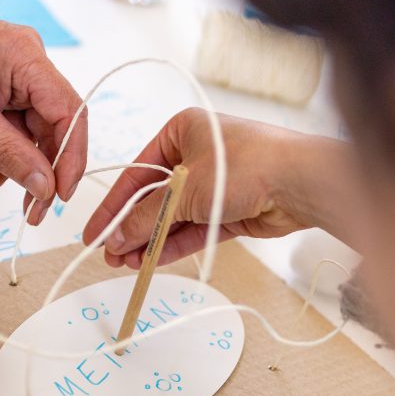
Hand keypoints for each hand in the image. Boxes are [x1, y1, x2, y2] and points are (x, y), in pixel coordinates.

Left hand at [0, 0, 86, 224]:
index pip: (69, 113)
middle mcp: (28, 62)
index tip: (61, 195)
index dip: (71, 158)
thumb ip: (11, 155)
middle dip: (38, 172)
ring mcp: (13, 75)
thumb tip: (46, 186)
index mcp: (26, 58)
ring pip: (28, 134)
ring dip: (10, 169)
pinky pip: (9, 128)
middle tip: (31, 213)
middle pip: (52, 127)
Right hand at [83, 109, 356, 268]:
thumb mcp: (186, 190)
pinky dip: (172, 244)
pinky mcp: (228, 209)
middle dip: (131, 229)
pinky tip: (151, 260)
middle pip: (152, 198)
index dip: (112, 207)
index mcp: (181, 131)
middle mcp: (195, 155)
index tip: (94, 233)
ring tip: (128, 264)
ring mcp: (213, 183)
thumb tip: (117, 237)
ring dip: (149, 241)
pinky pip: (192, 229)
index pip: (136, 174)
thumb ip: (147, 217)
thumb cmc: (248, 166)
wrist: (300, 183)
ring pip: (172, 217)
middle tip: (110, 255)